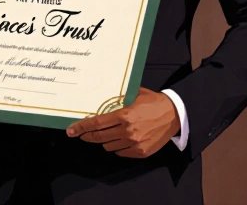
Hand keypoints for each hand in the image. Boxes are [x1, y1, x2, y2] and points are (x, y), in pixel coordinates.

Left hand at [65, 88, 179, 157]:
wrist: (175, 114)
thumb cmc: (153, 102)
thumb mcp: (134, 95)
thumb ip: (118, 98)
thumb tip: (101, 98)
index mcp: (124, 115)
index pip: (96, 123)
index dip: (81, 127)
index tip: (71, 130)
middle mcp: (127, 131)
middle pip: (99, 137)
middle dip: (87, 136)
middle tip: (80, 134)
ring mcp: (134, 143)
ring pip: (109, 146)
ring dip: (104, 141)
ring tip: (106, 134)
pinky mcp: (141, 152)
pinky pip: (121, 152)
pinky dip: (117, 147)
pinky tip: (119, 140)